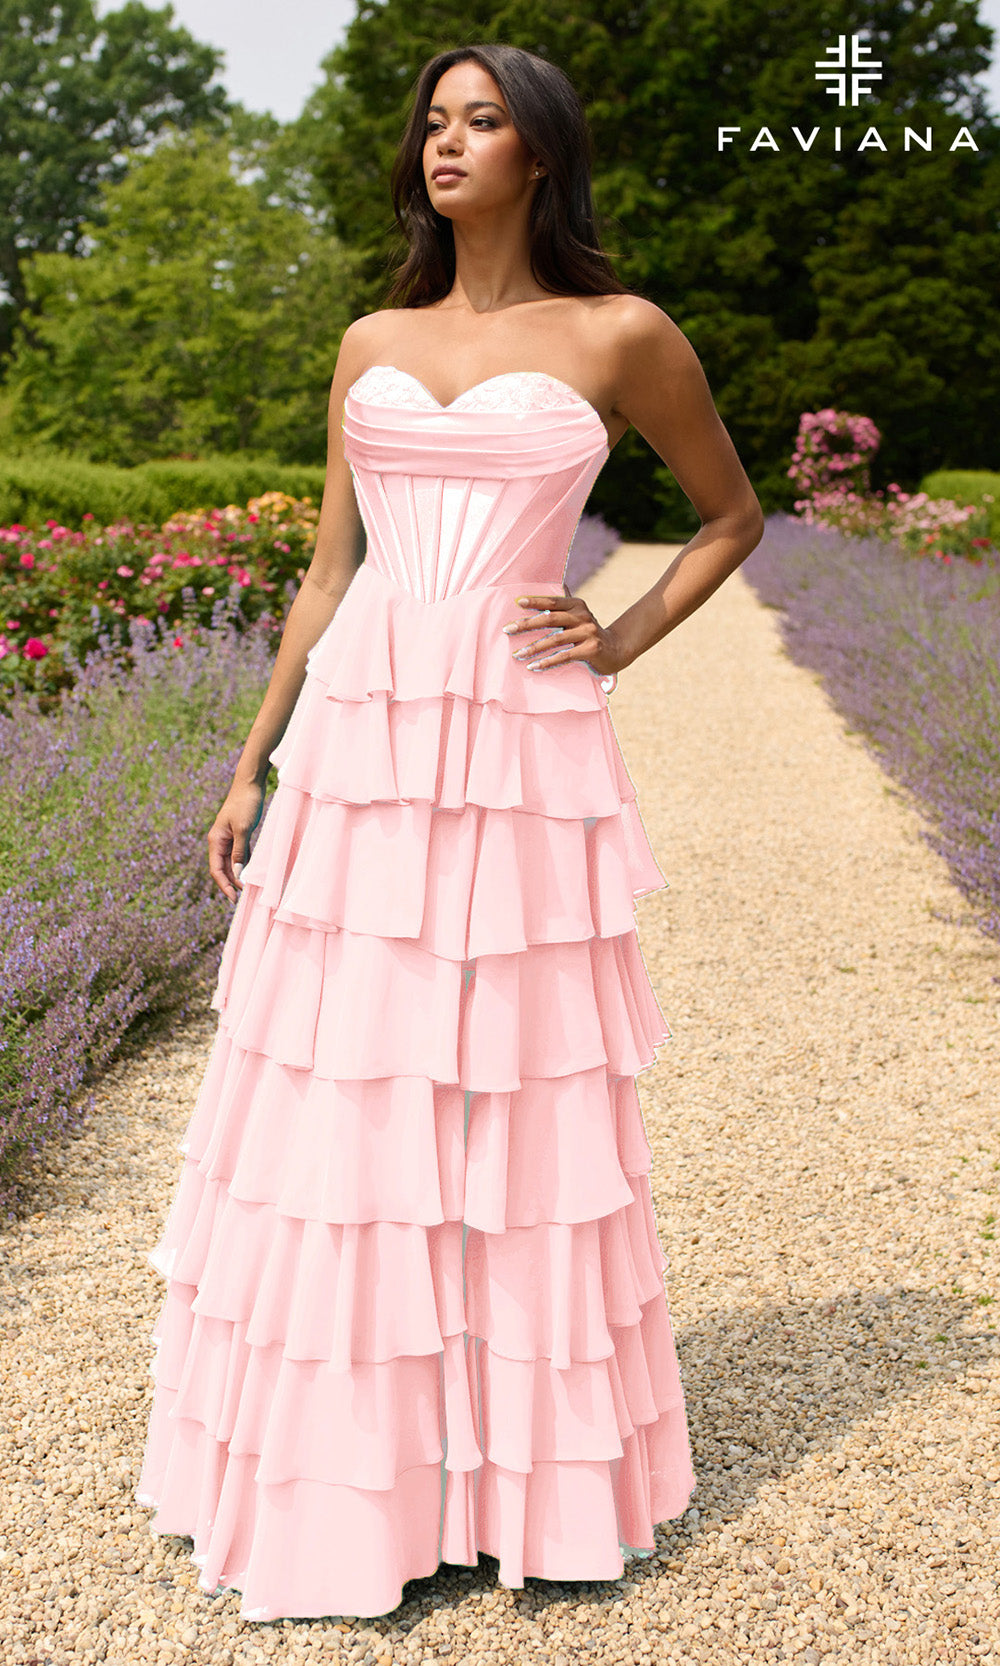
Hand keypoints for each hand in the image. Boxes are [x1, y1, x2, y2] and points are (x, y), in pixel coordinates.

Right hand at [208, 777, 265, 901]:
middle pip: (222, 868)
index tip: (233, 898)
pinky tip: (250, 874)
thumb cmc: (245, 803)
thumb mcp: (243, 829)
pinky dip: (243, 864)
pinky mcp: (238, 834)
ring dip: (237, 875)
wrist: (250, 783)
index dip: (223, 885)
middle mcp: (219, 841)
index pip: (216, 869)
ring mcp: (228, 838)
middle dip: (230, 883)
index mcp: (215, 840)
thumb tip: (237, 873)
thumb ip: (239, 852)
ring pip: (231, 862)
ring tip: (246, 890)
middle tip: (241, 899)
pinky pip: (239, 854)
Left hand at [502, 593, 624, 674]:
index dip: (535, 601)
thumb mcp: (578, 616)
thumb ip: (563, 605)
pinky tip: (534, 666)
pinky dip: (548, 662)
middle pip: (550, 619)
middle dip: (527, 624)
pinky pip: (565, 656)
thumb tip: (550, 588)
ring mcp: (588, 633)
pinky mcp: (591, 649)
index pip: (553, 601)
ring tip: (518, 654)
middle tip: (508, 630)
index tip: (517, 603)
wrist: (616, 649)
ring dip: (534, 648)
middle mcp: (583, 616)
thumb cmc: (589, 633)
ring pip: (555, 639)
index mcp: (577, 605)